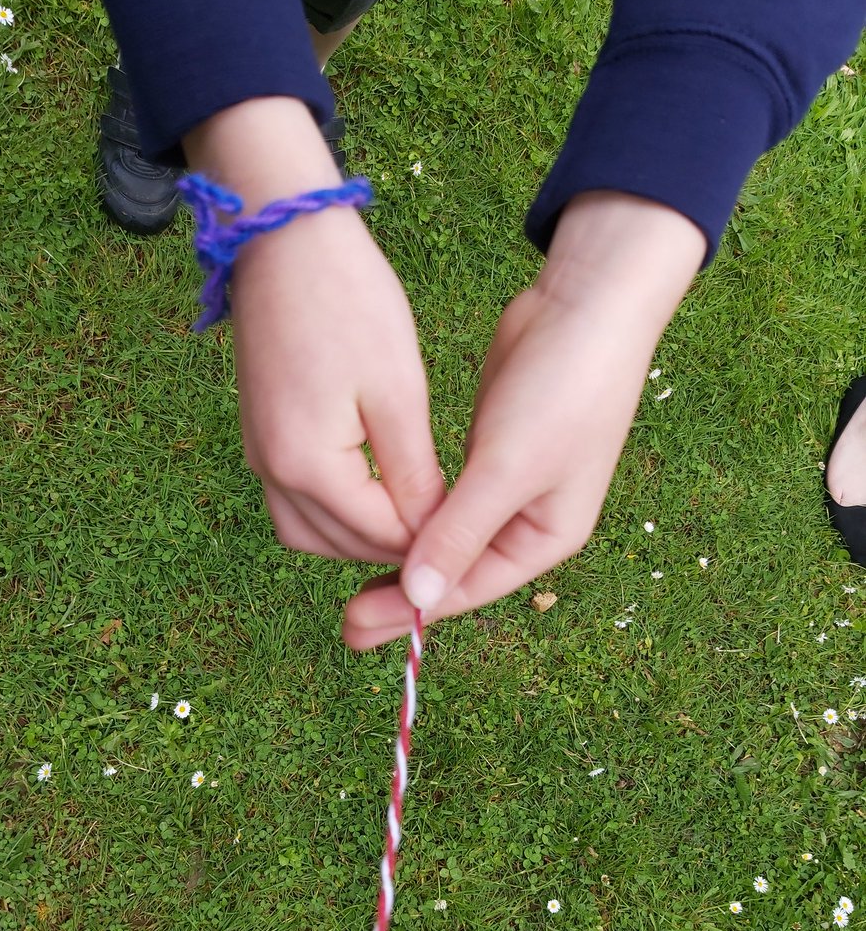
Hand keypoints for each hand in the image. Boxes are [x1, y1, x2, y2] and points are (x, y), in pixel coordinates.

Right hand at [185, 98, 445, 563]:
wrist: (283, 239)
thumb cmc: (348, 303)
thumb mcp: (398, 392)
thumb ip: (413, 473)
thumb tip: (431, 532)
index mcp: (307, 465)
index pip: (377, 534)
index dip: (426, 541)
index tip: (469, 529)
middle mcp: (272, 472)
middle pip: (338, 545)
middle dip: (393, 547)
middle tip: (446, 529)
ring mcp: (259, 455)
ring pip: (309, 534)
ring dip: (359, 536)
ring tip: (413, 515)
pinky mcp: (260, 437)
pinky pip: (293, 502)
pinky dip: (334, 512)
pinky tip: (375, 492)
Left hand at [342, 192, 705, 647]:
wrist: (586, 305)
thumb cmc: (563, 388)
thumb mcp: (510, 467)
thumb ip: (461, 531)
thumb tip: (417, 595)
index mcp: (545, 538)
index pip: (468, 587)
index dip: (410, 610)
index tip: (355, 625)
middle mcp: (528, 522)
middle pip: (456, 572)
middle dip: (403, 596)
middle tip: (345, 625)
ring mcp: (509, 488)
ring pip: (448, 538)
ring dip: (404, 559)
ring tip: (355, 589)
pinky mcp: (490, 454)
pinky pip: (445, 503)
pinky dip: (413, 517)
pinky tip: (380, 527)